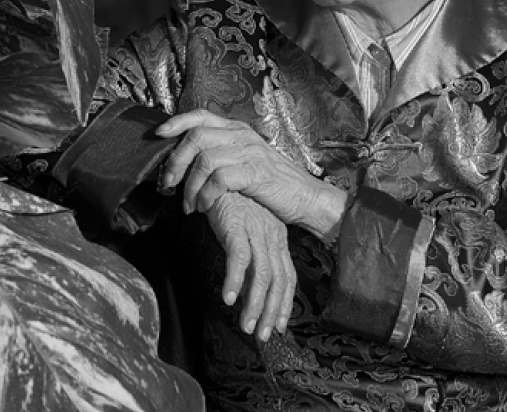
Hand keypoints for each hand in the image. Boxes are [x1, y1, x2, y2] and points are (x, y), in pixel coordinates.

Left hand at [157, 110, 345, 239]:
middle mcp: (241, 136)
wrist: (304, 197)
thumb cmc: (270, 183)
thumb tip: (182, 163)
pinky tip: (205, 207)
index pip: (200, 115)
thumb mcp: (244, 160)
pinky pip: (219, 180)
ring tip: (189, 205)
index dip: (176, 122)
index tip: (157, 135)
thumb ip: (219, 155)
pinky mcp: (255, 173)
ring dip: (189, 187)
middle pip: (195, 137)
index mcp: (236, 130)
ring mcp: (249, 153)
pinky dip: (206, 195)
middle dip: (175, 163)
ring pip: (204, 160)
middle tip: (167, 185)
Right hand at [206, 193, 294, 341]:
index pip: (286, 276)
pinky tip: (228, 298)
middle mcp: (271, 236)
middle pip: (278, 281)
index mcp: (276, 237)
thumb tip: (247, 283)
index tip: (278, 326)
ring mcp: (256, 231)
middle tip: (262, 335)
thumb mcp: (246, 226)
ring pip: (262, 274)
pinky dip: (235, 280)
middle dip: (271, 312)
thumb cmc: (230, 198)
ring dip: (254, 304)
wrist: (219, 170)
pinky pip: (238, 257)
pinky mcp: (236, 225)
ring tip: (245, 326)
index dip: (283, 303)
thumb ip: (250, 251)